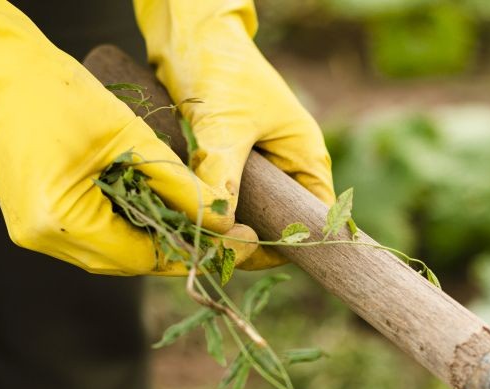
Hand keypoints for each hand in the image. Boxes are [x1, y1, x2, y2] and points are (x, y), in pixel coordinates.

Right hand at [0, 0, 258, 274]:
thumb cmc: (56, 94)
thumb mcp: (128, 136)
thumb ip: (177, 184)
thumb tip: (220, 221)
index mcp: (61, 221)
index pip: (141, 257)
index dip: (193, 252)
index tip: (236, 242)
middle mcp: (43, 239)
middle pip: (125, 261)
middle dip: (175, 248)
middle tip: (224, 234)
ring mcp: (33, 232)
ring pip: (109, 251)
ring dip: (151, 236)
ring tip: (196, 219)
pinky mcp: (32, 219)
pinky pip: (90, 234)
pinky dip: (124, 224)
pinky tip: (153, 207)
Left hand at [135, 0, 335, 268]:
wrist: (189, 31)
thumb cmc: (221, 68)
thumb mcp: (225, 123)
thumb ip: (222, 174)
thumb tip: (218, 225)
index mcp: (305, 160)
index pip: (310, 223)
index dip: (281, 247)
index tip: (241, 255)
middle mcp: (285, 168)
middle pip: (274, 225)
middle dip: (243, 241)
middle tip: (207, 250)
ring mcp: (255, 167)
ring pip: (242, 215)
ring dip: (219, 226)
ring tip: (190, 234)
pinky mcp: (225, 163)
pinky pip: (219, 199)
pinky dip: (202, 209)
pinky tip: (179, 214)